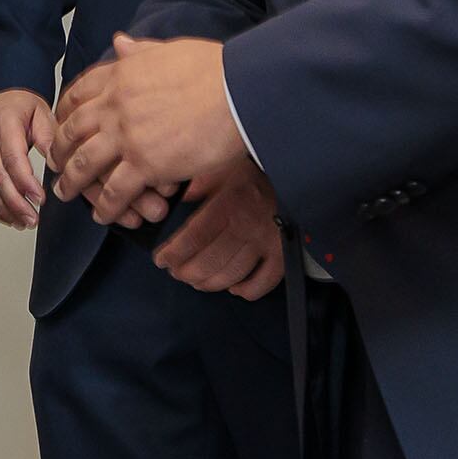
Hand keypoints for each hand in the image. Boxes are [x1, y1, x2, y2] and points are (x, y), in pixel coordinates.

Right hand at [0, 89, 55, 227]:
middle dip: (15, 203)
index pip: (12, 159)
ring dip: (4, 209)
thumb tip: (57, 163)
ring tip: (23, 222)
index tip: (40, 198)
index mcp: (4, 124)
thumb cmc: (20, 104)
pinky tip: (6, 217)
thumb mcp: (42, 112)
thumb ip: (49, 137)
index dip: (25, 182)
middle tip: (32, 218)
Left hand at [48, 33, 247, 228]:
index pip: (79, 93)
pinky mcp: (145, 163)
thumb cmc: (214, 70)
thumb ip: (140, 51)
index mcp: (121, 74)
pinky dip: (105, 206)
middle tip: (56, 163)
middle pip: (73, 130)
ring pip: (85, 163)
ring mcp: (127, 135)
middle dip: (60, 149)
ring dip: (72, 182)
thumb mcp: (169, 50)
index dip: (65, 112)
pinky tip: (102, 216)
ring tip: (65, 194)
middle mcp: (116, 104)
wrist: (238, 90)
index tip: (61, 124)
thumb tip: (119, 41)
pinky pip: (115, 190)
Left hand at [154, 163, 284, 299]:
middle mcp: (247, 225)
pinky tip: (234, 287)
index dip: (174, 254)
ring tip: (197, 280)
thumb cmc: (255, 175)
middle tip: (177, 272)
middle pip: (209, 261)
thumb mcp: (223, 168)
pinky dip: (247, 290)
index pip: (194, 237)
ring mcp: (266, 242)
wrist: (295, 177)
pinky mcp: (283, 254)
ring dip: (209, 283)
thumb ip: (199, 184)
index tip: (161, 260)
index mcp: (229, 203)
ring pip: (232, 275)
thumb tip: (178, 199)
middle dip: (186, 272)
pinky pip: (264, 282)